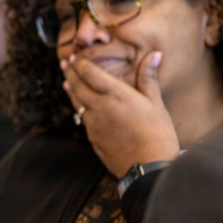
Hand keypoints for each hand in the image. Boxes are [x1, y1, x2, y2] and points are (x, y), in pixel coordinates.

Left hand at [61, 51, 178, 177]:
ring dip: (70, 89)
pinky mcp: (92, 137)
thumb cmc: (157, 134)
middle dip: (70, 73)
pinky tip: (80, 105)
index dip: (80, 63)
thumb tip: (154, 54)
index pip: (89, 73)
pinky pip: (82, 117)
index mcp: (115, 95)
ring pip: (76, 102)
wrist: (148, 168)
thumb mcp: (156, 103)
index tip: (75, 56)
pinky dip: (78, 106)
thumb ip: (148, 77)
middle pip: (77, 86)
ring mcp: (93, 123)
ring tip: (66, 80)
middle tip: (65, 63)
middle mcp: (99, 107)